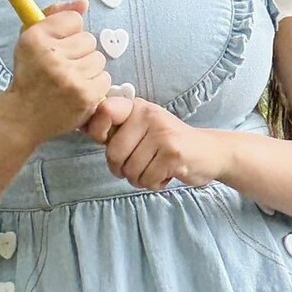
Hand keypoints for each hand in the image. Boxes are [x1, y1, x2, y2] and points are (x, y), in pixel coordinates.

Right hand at [7, 0, 116, 145]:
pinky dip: (95, 85)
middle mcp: (51, 56)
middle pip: (89, 39)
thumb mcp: (31, 39)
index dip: (69, 33)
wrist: (24, 116)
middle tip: (63, 67)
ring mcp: (69, 77)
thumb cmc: (30, 74)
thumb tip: (83, 3)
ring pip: (99, 59)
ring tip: (71, 80)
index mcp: (36, 38)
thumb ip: (56, 15)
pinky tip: (78, 91)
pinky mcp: (85, 95)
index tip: (58, 45)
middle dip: (80, 52)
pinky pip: (105, 79)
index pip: (74, 19)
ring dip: (89, 69)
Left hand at [102, 97, 230, 190]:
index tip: (107, 141)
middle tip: (139, 166)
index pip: (104, 111)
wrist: (211, 152)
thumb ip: (115, 128)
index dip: (97, 132)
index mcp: (137, 107)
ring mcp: (162, 134)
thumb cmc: (169, 144)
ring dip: (141, 179)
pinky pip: (148, 179)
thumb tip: (79, 126)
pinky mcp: (173, 153)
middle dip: (123, 169)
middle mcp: (149, 115)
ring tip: (156, 168)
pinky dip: (155, 184)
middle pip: (114, 153)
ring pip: (131, 171)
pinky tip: (166, 173)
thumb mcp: (142, 129)